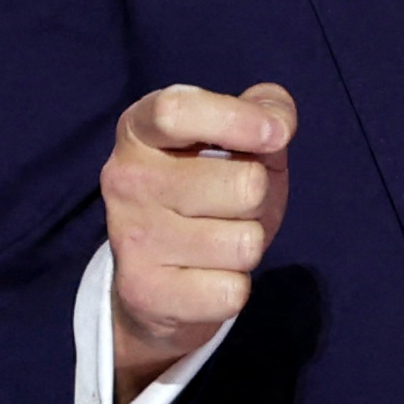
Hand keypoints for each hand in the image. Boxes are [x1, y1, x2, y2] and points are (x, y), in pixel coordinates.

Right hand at [101, 82, 294, 400]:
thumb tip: (278, 123)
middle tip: (231, 206)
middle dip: (259, 199)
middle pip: (246, 185)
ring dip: (247, 244)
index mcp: (140, 131)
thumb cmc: (211, 193)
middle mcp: (126, 180)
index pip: (177, 111)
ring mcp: (130, 238)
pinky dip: (233, 287)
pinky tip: (204, 277)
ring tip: (217, 240)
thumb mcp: (240, 142)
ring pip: (245, 243)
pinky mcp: (144, 292)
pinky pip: (232, 291)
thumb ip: (265, 111)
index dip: (237, 119)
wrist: (161, 281)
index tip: (277, 135)